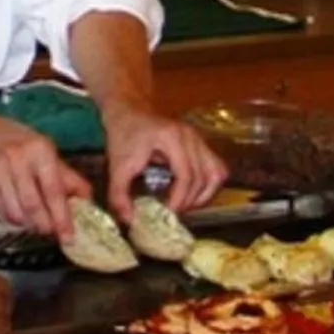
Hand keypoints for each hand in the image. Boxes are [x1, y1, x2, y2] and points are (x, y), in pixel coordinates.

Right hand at [0, 114, 86, 235]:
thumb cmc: (14, 140)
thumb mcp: (43, 149)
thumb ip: (65, 175)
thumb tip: (87, 199)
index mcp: (39, 149)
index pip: (54, 190)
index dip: (63, 217)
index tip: (70, 235)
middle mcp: (18, 159)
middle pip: (34, 206)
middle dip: (46, 226)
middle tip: (54, 233)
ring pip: (17, 213)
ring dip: (31, 225)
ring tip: (38, 225)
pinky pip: (3, 211)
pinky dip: (15, 219)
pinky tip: (22, 216)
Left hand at [101, 107, 227, 220]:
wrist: (130, 112)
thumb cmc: (124, 135)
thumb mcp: (116, 166)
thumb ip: (119, 195)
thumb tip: (130, 220)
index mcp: (171, 137)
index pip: (186, 175)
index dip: (179, 199)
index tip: (167, 213)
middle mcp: (190, 136)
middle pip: (202, 177)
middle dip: (189, 201)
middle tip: (173, 213)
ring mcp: (199, 138)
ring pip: (216, 173)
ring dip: (204, 194)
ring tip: (185, 204)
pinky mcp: (202, 144)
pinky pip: (217, 168)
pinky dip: (210, 185)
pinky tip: (193, 193)